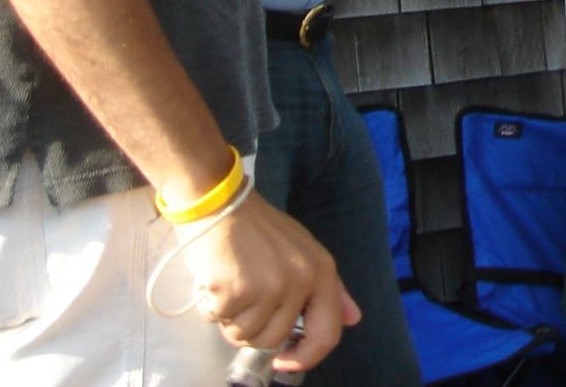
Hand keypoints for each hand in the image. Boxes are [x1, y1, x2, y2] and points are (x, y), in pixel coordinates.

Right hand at [185, 190, 357, 367]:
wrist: (220, 204)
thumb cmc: (260, 229)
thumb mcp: (304, 251)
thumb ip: (330, 288)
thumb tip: (353, 319)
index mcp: (322, 271)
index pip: (327, 333)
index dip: (306, 357)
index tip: (284, 362)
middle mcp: (300, 280)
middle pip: (274, 340)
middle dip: (252, 331)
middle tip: (243, 302)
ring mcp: (269, 286)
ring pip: (245, 335)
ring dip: (231, 321)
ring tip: (230, 287)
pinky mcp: (236, 290)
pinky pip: (219, 322)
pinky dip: (212, 308)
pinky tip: (215, 280)